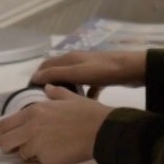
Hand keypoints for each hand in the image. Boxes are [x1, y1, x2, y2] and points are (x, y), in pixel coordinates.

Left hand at [0, 87, 113, 163]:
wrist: (101, 131)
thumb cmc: (88, 114)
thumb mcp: (69, 97)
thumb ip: (55, 93)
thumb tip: (47, 88)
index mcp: (34, 111)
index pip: (4, 125)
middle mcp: (31, 128)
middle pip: (6, 143)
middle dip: (7, 146)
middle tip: (13, 148)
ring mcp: (38, 145)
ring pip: (23, 154)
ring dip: (31, 152)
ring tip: (50, 145)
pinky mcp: (46, 159)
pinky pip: (39, 162)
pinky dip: (45, 159)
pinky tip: (59, 151)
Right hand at [28, 50, 144, 98]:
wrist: (133, 69)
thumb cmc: (103, 71)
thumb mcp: (77, 73)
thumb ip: (56, 74)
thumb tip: (35, 77)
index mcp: (69, 58)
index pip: (46, 65)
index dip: (37, 77)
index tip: (30, 93)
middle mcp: (77, 60)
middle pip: (58, 71)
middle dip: (50, 84)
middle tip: (45, 102)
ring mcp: (89, 68)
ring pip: (72, 79)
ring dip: (66, 89)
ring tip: (61, 105)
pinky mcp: (100, 76)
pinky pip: (87, 86)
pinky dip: (84, 94)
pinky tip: (84, 103)